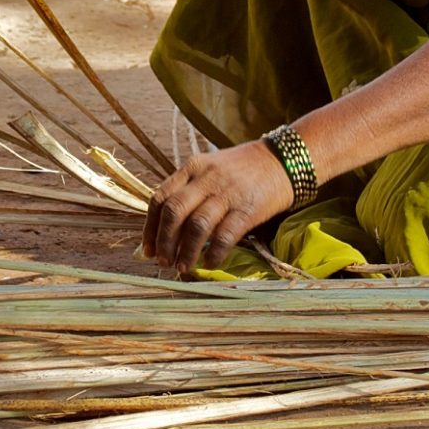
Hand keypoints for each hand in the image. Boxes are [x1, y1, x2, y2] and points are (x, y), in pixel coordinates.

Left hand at [142, 140, 294, 275]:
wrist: (281, 161)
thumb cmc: (241, 170)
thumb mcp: (210, 170)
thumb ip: (189, 191)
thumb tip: (167, 230)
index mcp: (192, 168)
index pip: (160, 197)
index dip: (150, 227)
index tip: (147, 249)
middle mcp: (206, 179)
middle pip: (174, 212)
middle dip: (164, 241)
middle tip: (163, 261)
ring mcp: (227, 193)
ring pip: (197, 226)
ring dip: (186, 251)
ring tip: (182, 267)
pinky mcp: (247, 208)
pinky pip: (225, 235)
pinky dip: (214, 252)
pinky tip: (209, 262)